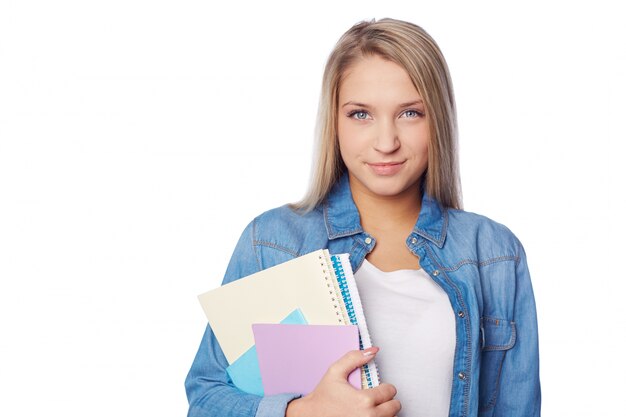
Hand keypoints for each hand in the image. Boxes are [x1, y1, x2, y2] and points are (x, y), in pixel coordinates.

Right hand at [285, 347, 400, 416]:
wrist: (310, 416)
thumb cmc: (322, 398)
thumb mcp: (335, 372)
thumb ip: (354, 358)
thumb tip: (372, 351)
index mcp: (364, 400)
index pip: (390, 391)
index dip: (385, 388)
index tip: (379, 389)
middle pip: (394, 407)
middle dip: (387, 401)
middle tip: (376, 399)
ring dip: (384, 413)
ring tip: (371, 409)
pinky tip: (368, 415)